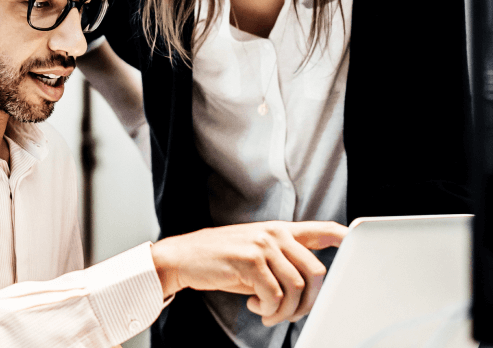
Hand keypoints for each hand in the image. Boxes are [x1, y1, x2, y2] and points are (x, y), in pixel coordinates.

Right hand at [150, 220, 346, 325]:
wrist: (186, 257)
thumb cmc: (224, 260)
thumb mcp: (257, 254)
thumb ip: (283, 262)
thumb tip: (310, 288)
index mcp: (280, 231)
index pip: (321, 229)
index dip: (344, 237)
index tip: (357, 240)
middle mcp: (275, 233)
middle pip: (316, 272)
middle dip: (308, 303)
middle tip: (288, 313)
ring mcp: (263, 244)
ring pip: (296, 288)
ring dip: (284, 312)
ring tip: (266, 312)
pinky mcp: (250, 259)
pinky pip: (274, 296)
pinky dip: (267, 310)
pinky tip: (253, 306)